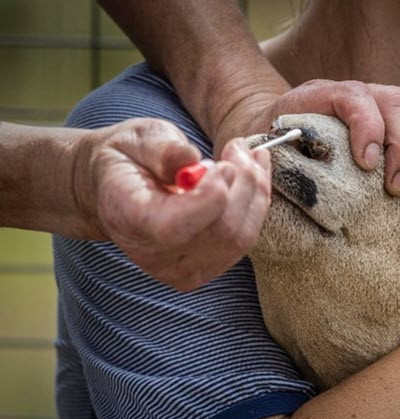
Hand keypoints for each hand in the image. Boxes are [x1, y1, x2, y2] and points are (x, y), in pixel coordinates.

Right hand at [75, 118, 271, 290]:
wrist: (116, 187)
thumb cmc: (130, 159)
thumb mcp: (139, 139)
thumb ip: (163, 149)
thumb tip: (190, 157)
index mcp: (129, 220)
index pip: (176, 226)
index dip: (211, 195)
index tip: (222, 163)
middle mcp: (155, 256)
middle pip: (221, 231)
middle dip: (243, 183)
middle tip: (238, 147)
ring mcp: (183, 270)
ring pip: (241, 237)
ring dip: (256, 191)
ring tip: (247, 155)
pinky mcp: (207, 268)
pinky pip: (245, 239)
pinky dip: (257, 204)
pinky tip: (253, 174)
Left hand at [209, 79, 399, 196]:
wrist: (283, 125)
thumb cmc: (279, 144)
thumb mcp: (269, 148)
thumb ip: (275, 161)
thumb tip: (287, 191)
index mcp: (321, 95)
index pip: (353, 97)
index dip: (367, 128)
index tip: (368, 166)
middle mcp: (360, 90)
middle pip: (398, 103)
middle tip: (395, 189)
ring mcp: (385, 98)